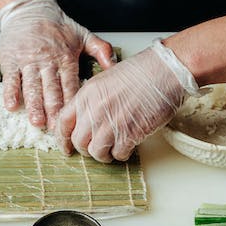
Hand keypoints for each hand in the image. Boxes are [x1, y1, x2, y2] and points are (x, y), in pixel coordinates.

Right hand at [0, 0, 115, 128]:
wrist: (29, 9)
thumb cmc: (58, 26)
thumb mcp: (83, 35)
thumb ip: (101, 50)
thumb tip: (116, 67)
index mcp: (66, 57)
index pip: (71, 84)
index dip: (73, 103)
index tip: (77, 121)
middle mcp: (47, 60)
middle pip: (52, 89)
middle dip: (54, 109)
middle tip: (57, 129)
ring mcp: (28, 60)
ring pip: (32, 85)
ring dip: (34, 104)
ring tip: (37, 121)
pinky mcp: (11, 59)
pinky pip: (10, 78)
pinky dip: (11, 92)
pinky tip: (11, 106)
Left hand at [55, 39, 199, 162]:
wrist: (163, 71)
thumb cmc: (140, 72)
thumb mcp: (105, 79)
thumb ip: (92, 99)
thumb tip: (87, 118)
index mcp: (86, 94)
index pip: (63, 122)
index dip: (63, 139)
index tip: (67, 147)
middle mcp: (95, 109)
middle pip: (78, 141)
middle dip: (86, 148)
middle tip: (96, 147)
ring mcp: (111, 123)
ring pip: (96, 152)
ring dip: (104, 154)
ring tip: (112, 149)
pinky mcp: (129, 133)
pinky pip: (118, 154)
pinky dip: (122, 154)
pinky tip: (128, 145)